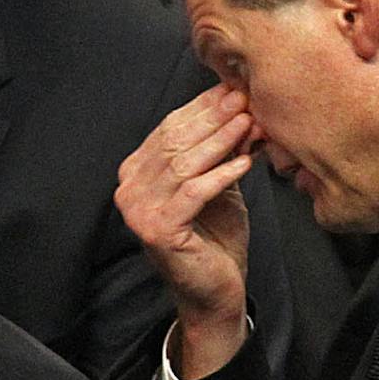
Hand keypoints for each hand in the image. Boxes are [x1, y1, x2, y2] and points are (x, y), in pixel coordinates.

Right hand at [114, 83, 254, 379]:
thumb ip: (219, 151)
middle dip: (213, 119)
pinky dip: (222, 174)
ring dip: (220, 141)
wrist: (214, 291)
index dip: (203, 107)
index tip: (234, 89)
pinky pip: (194, 192)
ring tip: (249, 124)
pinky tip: (246, 162)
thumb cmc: (215, 238)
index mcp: (135, 173)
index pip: (169, 128)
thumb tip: (239, 105)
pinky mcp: (158, 230)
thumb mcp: (217, 184)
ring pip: (183, 163)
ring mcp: (139, 211)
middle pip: (174, 142)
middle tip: (245, 100)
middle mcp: (129, 190)